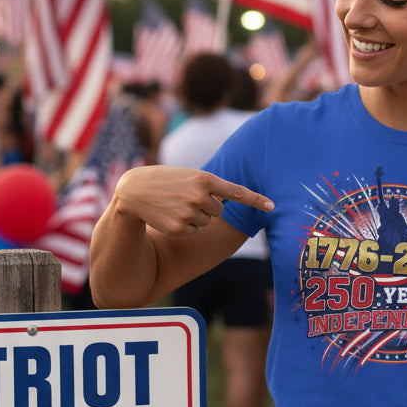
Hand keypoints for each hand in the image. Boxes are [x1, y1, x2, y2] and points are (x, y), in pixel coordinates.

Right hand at [112, 165, 273, 236]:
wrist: (135, 190)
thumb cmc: (166, 180)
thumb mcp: (190, 176)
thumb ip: (210, 187)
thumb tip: (227, 202)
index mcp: (205, 178)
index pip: (236, 191)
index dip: (255, 200)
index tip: (271, 206)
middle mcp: (200, 196)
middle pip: (219, 210)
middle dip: (207, 206)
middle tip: (186, 197)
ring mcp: (190, 213)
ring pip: (206, 222)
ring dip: (195, 216)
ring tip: (176, 205)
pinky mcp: (180, 228)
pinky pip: (193, 231)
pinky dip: (184, 226)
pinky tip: (170, 215)